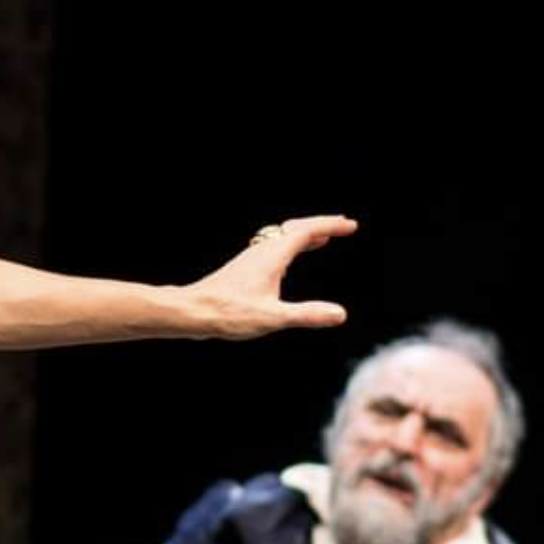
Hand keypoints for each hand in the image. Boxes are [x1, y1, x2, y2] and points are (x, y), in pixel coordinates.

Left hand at [182, 215, 357, 338]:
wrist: (192, 311)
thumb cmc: (228, 313)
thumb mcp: (272, 317)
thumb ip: (306, 315)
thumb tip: (340, 314)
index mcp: (272, 256)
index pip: (307, 231)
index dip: (330, 226)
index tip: (351, 225)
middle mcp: (262, 252)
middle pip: (295, 229)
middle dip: (320, 226)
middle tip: (342, 225)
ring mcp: (251, 259)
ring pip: (282, 238)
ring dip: (304, 235)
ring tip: (321, 240)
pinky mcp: (243, 269)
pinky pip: (272, 249)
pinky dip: (289, 248)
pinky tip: (287, 261)